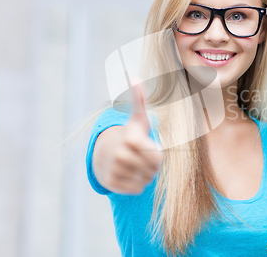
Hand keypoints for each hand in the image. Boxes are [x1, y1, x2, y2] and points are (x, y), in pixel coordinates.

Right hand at [92, 79, 162, 194]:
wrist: (108, 154)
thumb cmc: (131, 135)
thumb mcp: (138, 118)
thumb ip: (140, 100)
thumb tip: (135, 76)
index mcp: (130, 139)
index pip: (157, 158)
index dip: (157, 155)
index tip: (147, 147)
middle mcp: (120, 154)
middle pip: (152, 170)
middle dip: (151, 166)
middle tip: (141, 157)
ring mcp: (114, 169)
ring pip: (145, 181)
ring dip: (145, 175)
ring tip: (135, 165)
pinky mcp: (111, 183)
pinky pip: (136, 189)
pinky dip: (137, 185)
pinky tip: (129, 174)